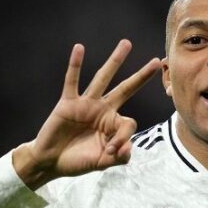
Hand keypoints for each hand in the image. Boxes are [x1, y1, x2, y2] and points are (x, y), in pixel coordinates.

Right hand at [14, 40, 160, 188]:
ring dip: (115, 61)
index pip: (129, 123)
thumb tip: (128, 147)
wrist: (51, 162)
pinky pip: (72, 81)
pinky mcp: (68, 103)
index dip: (123, 138)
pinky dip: (75, 65)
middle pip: (126, 89)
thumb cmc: (77, 161)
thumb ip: (119, 157)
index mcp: (112, 124)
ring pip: (103, 79)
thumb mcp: (102, 163)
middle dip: (141, 76)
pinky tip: (79, 48)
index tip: (111, 151)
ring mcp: (86, 104)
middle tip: (157, 61)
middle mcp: (102, 110)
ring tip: (126, 44)